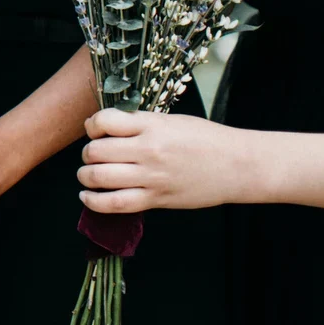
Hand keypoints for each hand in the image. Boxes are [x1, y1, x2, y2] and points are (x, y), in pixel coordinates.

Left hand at [79, 109, 252, 212]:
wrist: (239, 165)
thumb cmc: (206, 139)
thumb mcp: (170, 120)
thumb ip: (139, 123)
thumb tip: (107, 127)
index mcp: (151, 126)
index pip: (104, 121)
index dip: (92, 125)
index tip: (94, 130)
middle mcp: (148, 150)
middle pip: (96, 151)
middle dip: (87, 153)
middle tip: (92, 155)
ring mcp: (152, 177)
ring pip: (100, 177)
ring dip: (85, 176)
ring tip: (86, 175)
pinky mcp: (158, 199)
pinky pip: (117, 203)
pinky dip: (95, 202)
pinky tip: (87, 196)